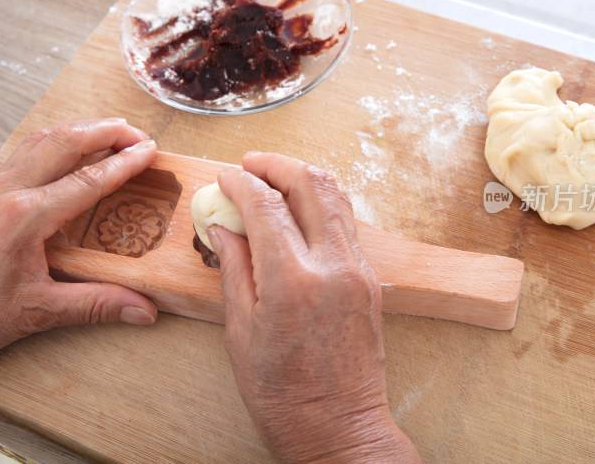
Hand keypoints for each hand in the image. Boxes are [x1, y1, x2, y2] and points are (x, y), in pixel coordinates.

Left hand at [0, 119, 158, 385]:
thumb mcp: (39, 311)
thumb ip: (96, 304)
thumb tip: (142, 308)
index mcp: (25, 216)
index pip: (88, 179)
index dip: (125, 163)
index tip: (150, 151)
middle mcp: (8, 192)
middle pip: (64, 142)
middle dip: (106, 131)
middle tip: (137, 134)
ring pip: (41, 140)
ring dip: (79, 130)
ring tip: (110, 133)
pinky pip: (23, 153)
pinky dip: (54, 142)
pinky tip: (66, 153)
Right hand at [209, 153, 420, 462]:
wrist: (340, 429)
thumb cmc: (284, 394)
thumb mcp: (240, 332)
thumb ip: (234, 269)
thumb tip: (224, 227)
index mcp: (292, 281)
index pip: (265, 206)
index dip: (240, 183)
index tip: (225, 177)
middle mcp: (333, 266)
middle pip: (310, 184)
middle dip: (277, 165)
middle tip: (251, 165)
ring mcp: (358, 270)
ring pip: (337, 197)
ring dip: (304, 178)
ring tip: (275, 178)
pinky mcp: (370, 279)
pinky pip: (347, 223)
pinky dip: (322, 204)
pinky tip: (300, 211)